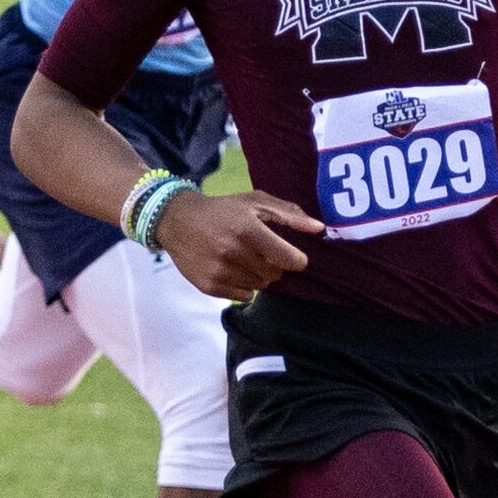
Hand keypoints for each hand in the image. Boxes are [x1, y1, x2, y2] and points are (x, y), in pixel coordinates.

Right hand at [151, 190, 321, 300]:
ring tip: (241, 257)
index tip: (292, 256)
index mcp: (248, 230)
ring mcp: (220, 271)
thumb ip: (290, 214)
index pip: (290, 260)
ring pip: (260, 286)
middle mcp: (233, 252)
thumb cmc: (223, 209)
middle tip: (258, 250)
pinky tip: (230, 268)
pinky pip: (243, 296)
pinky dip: (242, 285)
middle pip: (276, 275)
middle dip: (273, 264)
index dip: (296, 260)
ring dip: (257, 275)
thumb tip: (319, 228)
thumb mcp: (255, 202)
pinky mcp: (210, 286)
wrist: (177, 221)